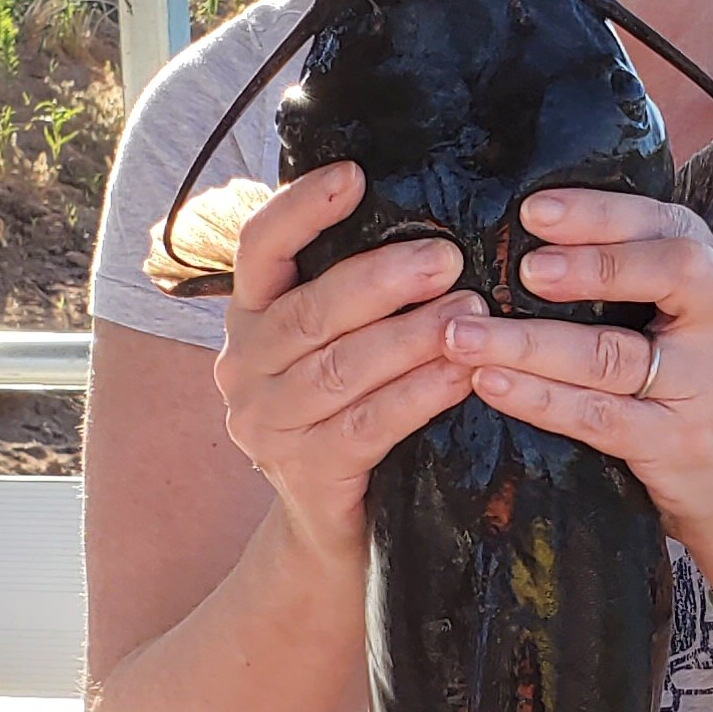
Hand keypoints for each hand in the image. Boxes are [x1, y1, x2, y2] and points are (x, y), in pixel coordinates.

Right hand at [211, 164, 478, 575]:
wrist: (334, 535)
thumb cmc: (350, 416)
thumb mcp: (337, 349)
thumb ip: (354, 295)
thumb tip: (428, 219)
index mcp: (249, 319)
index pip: (259, 250)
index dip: (300, 209)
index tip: (353, 176)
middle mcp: (242, 367)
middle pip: (308, 311)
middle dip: (380, 279)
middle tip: (446, 256)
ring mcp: (267, 425)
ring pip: (340, 368)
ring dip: (410, 336)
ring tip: (470, 310)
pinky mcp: (305, 474)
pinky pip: (366, 425)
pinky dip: (418, 395)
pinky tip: (462, 375)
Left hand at [446, 186, 712, 628]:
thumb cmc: (684, 378)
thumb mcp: (678, 315)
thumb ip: (629, 270)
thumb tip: (523, 229)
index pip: (666, 225)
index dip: (601, 213)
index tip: (534, 211)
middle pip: (670, 274)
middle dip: (592, 266)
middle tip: (523, 268)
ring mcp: (708, 387)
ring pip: (614, 356)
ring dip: (532, 343)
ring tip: (465, 334)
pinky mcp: (677, 445)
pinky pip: (598, 417)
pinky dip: (538, 398)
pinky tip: (490, 383)